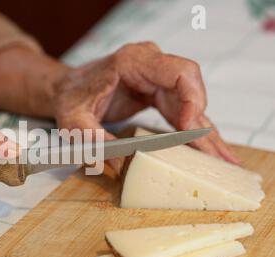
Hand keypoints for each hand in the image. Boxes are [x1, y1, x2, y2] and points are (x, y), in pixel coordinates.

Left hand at [51, 42, 239, 163]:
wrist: (64, 90)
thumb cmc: (69, 99)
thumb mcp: (74, 123)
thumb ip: (96, 141)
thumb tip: (124, 165)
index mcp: (133, 61)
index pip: (181, 73)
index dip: (193, 102)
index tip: (190, 131)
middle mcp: (150, 64)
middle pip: (192, 90)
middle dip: (205, 125)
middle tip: (219, 157)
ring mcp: (155, 76)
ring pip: (191, 102)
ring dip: (204, 132)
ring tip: (222, 159)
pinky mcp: (156, 90)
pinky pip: (181, 108)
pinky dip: (192, 130)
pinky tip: (205, 149)